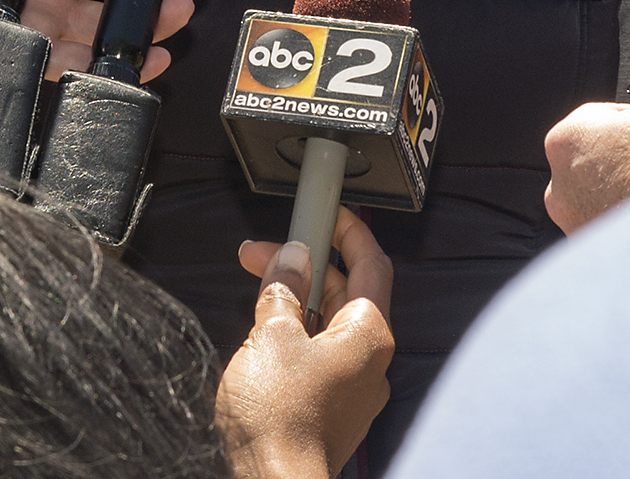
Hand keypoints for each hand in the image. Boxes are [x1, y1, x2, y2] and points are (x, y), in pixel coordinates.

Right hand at [224, 209, 394, 478]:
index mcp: (368, 334)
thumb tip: (291, 259)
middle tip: (267, 252)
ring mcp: (353, 389)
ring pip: (329, 326)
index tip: (326, 209)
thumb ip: (282, 289)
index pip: (370, 262)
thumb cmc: (280, 419)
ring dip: (296, 301)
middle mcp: (370, 361)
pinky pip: (320, 357)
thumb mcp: (270, 335)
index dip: (348, 229)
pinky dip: (296, 336)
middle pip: (346, 293)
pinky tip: (265, 335)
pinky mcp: (332, 411)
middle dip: (306, 266)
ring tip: (259, 291)